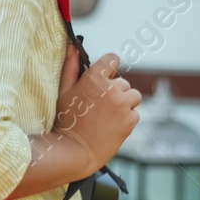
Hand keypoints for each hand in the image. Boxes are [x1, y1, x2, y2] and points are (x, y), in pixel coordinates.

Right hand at [54, 49, 140, 177]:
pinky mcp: (130, 120)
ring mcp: (123, 105)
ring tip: (108, 115)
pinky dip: (127, 118)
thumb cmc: (66, 121)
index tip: (105, 75)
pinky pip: (135, 113)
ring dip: (124, 102)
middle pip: (122, 82)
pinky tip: (112, 125)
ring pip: (133, 96)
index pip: (112, 59)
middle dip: (114, 91)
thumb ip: (71, 67)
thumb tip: (72, 48)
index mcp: (95, 78)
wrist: (75, 152)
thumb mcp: (64, 92)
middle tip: (99, 106)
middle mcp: (112, 89)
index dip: (109, 66)